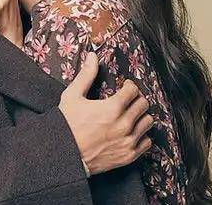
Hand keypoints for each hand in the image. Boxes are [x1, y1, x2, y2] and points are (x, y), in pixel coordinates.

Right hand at [58, 53, 153, 176]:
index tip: (125, 87)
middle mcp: (124, 124)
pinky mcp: (129, 155)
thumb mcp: (73, 96)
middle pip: (143, 104)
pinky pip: (147, 142)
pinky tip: (132, 132)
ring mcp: (128, 141)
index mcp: (113, 108)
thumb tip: (92, 56)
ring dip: (141, 116)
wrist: (64, 155)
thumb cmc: (67, 125)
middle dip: (136, 99)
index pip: (133, 90)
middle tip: (128, 100)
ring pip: (148, 122)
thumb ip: (86, 75)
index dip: (129, 86)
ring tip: (131, 115)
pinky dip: (142, 136)